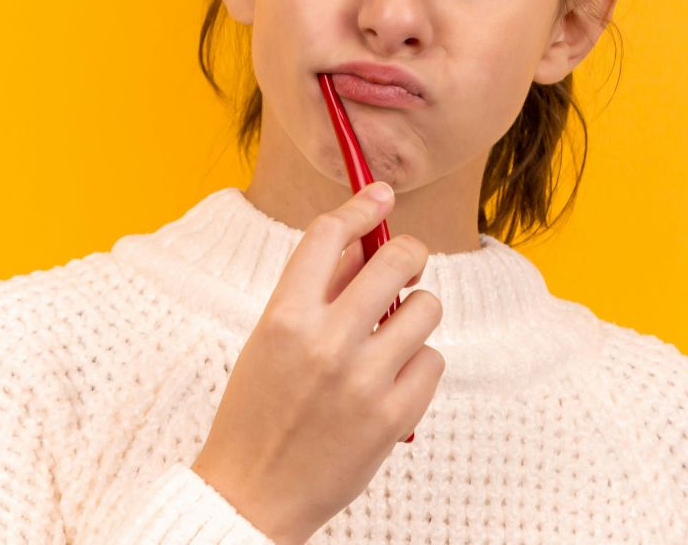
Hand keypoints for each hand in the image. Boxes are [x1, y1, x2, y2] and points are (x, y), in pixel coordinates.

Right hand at [190, 182, 443, 544]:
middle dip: (408, 253)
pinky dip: (419, 363)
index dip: (360, 206)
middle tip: (405, 265)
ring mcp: (364, 380)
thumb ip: (314, 291)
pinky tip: (393, 378)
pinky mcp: (395, 417)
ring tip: (393, 334)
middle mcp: (326, 342)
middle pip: (395, 260)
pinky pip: (433, 360)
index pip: (328, 235)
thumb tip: (361, 242)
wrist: (254, 492)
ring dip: (415, 312)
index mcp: (283, 316)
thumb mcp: (269, 340)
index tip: (379, 195)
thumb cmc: (258, 410)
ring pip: (426, 308)